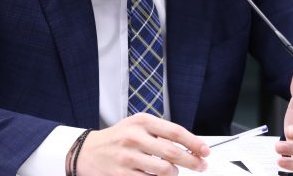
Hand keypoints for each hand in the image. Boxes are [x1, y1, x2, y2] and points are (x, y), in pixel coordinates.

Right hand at [76, 113, 209, 175]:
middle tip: (200, 165)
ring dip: (174, 173)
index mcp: (141, 122)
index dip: (194, 143)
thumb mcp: (136, 126)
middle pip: (172, 152)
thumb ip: (160, 133)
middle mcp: (134, 137)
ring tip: (173, 172)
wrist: (87, 151)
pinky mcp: (122, 174)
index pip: (175, 132)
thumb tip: (189, 145)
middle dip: (192, 161)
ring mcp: (128, 157)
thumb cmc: (116, 138)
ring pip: (164, 170)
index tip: (204, 151)